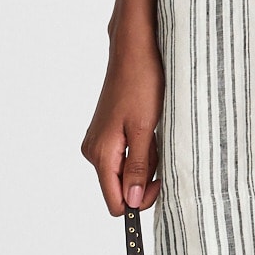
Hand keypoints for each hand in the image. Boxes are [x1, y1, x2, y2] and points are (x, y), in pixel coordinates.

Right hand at [81, 32, 165, 214]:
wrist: (134, 52)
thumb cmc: (141, 84)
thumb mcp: (144, 130)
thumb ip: (138, 168)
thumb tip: (132, 201)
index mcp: (100, 154)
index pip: (116, 202)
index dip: (140, 200)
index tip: (160, 184)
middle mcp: (94, 151)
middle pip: (122, 188)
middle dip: (146, 177)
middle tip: (159, 148)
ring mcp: (100, 142)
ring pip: (128, 171)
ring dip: (146, 160)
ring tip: (153, 132)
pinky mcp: (108, 134)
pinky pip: (127, 155)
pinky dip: (143, 148)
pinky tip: (148, 128)